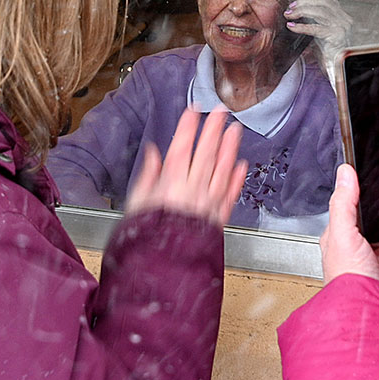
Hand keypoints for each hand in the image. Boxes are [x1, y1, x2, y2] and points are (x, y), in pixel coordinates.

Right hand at [126, 108, 247, 226]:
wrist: (163, 269)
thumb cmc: (145, 238)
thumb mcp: (137, 204)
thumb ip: (148, 175)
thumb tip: (154, 153)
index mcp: (170, 185)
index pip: (182, 147)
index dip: (189, 127)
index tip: (194, 110)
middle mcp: (193, 191)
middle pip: (207, 153)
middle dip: (214, 129)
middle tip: (222, 111)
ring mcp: (208, 204)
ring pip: (223, 169)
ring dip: (230, 147)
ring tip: (236, 130)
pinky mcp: (218, 218)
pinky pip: (230, 194)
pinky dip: (237, 178)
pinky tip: (241, 165)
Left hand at [284, 0, 351, 58]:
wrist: (338, 68)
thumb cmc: (331, 54)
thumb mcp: (323, 33)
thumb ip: (317, 21)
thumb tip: (299, 11)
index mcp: (343, 17)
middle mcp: (344, 20)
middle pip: (323, 1)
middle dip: (304, 2)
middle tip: (291, 7)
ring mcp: (341, 27)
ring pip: (319, 11)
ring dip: (301, 11)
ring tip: (290, 15)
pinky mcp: (336, 37)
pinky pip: (315, 28)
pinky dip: (301, 26)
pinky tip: (292, 26)